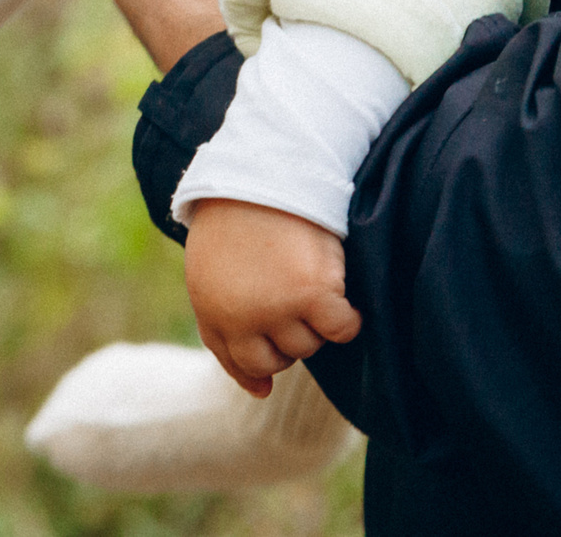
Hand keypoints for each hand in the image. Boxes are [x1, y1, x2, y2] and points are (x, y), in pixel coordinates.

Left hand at [183, 198, 362, 396]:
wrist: (263, 169)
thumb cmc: (237, 217)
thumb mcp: (212, 271)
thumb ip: (226, 325)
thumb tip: (260, 391)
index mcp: (212, 310)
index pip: (237, 362)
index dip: (256, 372)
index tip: (268, 383)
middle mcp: (242, 317)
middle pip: (277, 360)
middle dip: (288, 339)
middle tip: (294, 301)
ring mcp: (277, 307)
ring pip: (309, 345)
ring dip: (316, 322)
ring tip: (312, 281)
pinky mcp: (313, 292)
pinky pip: (341, 328)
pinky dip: (347, 318)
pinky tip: (343, 297)